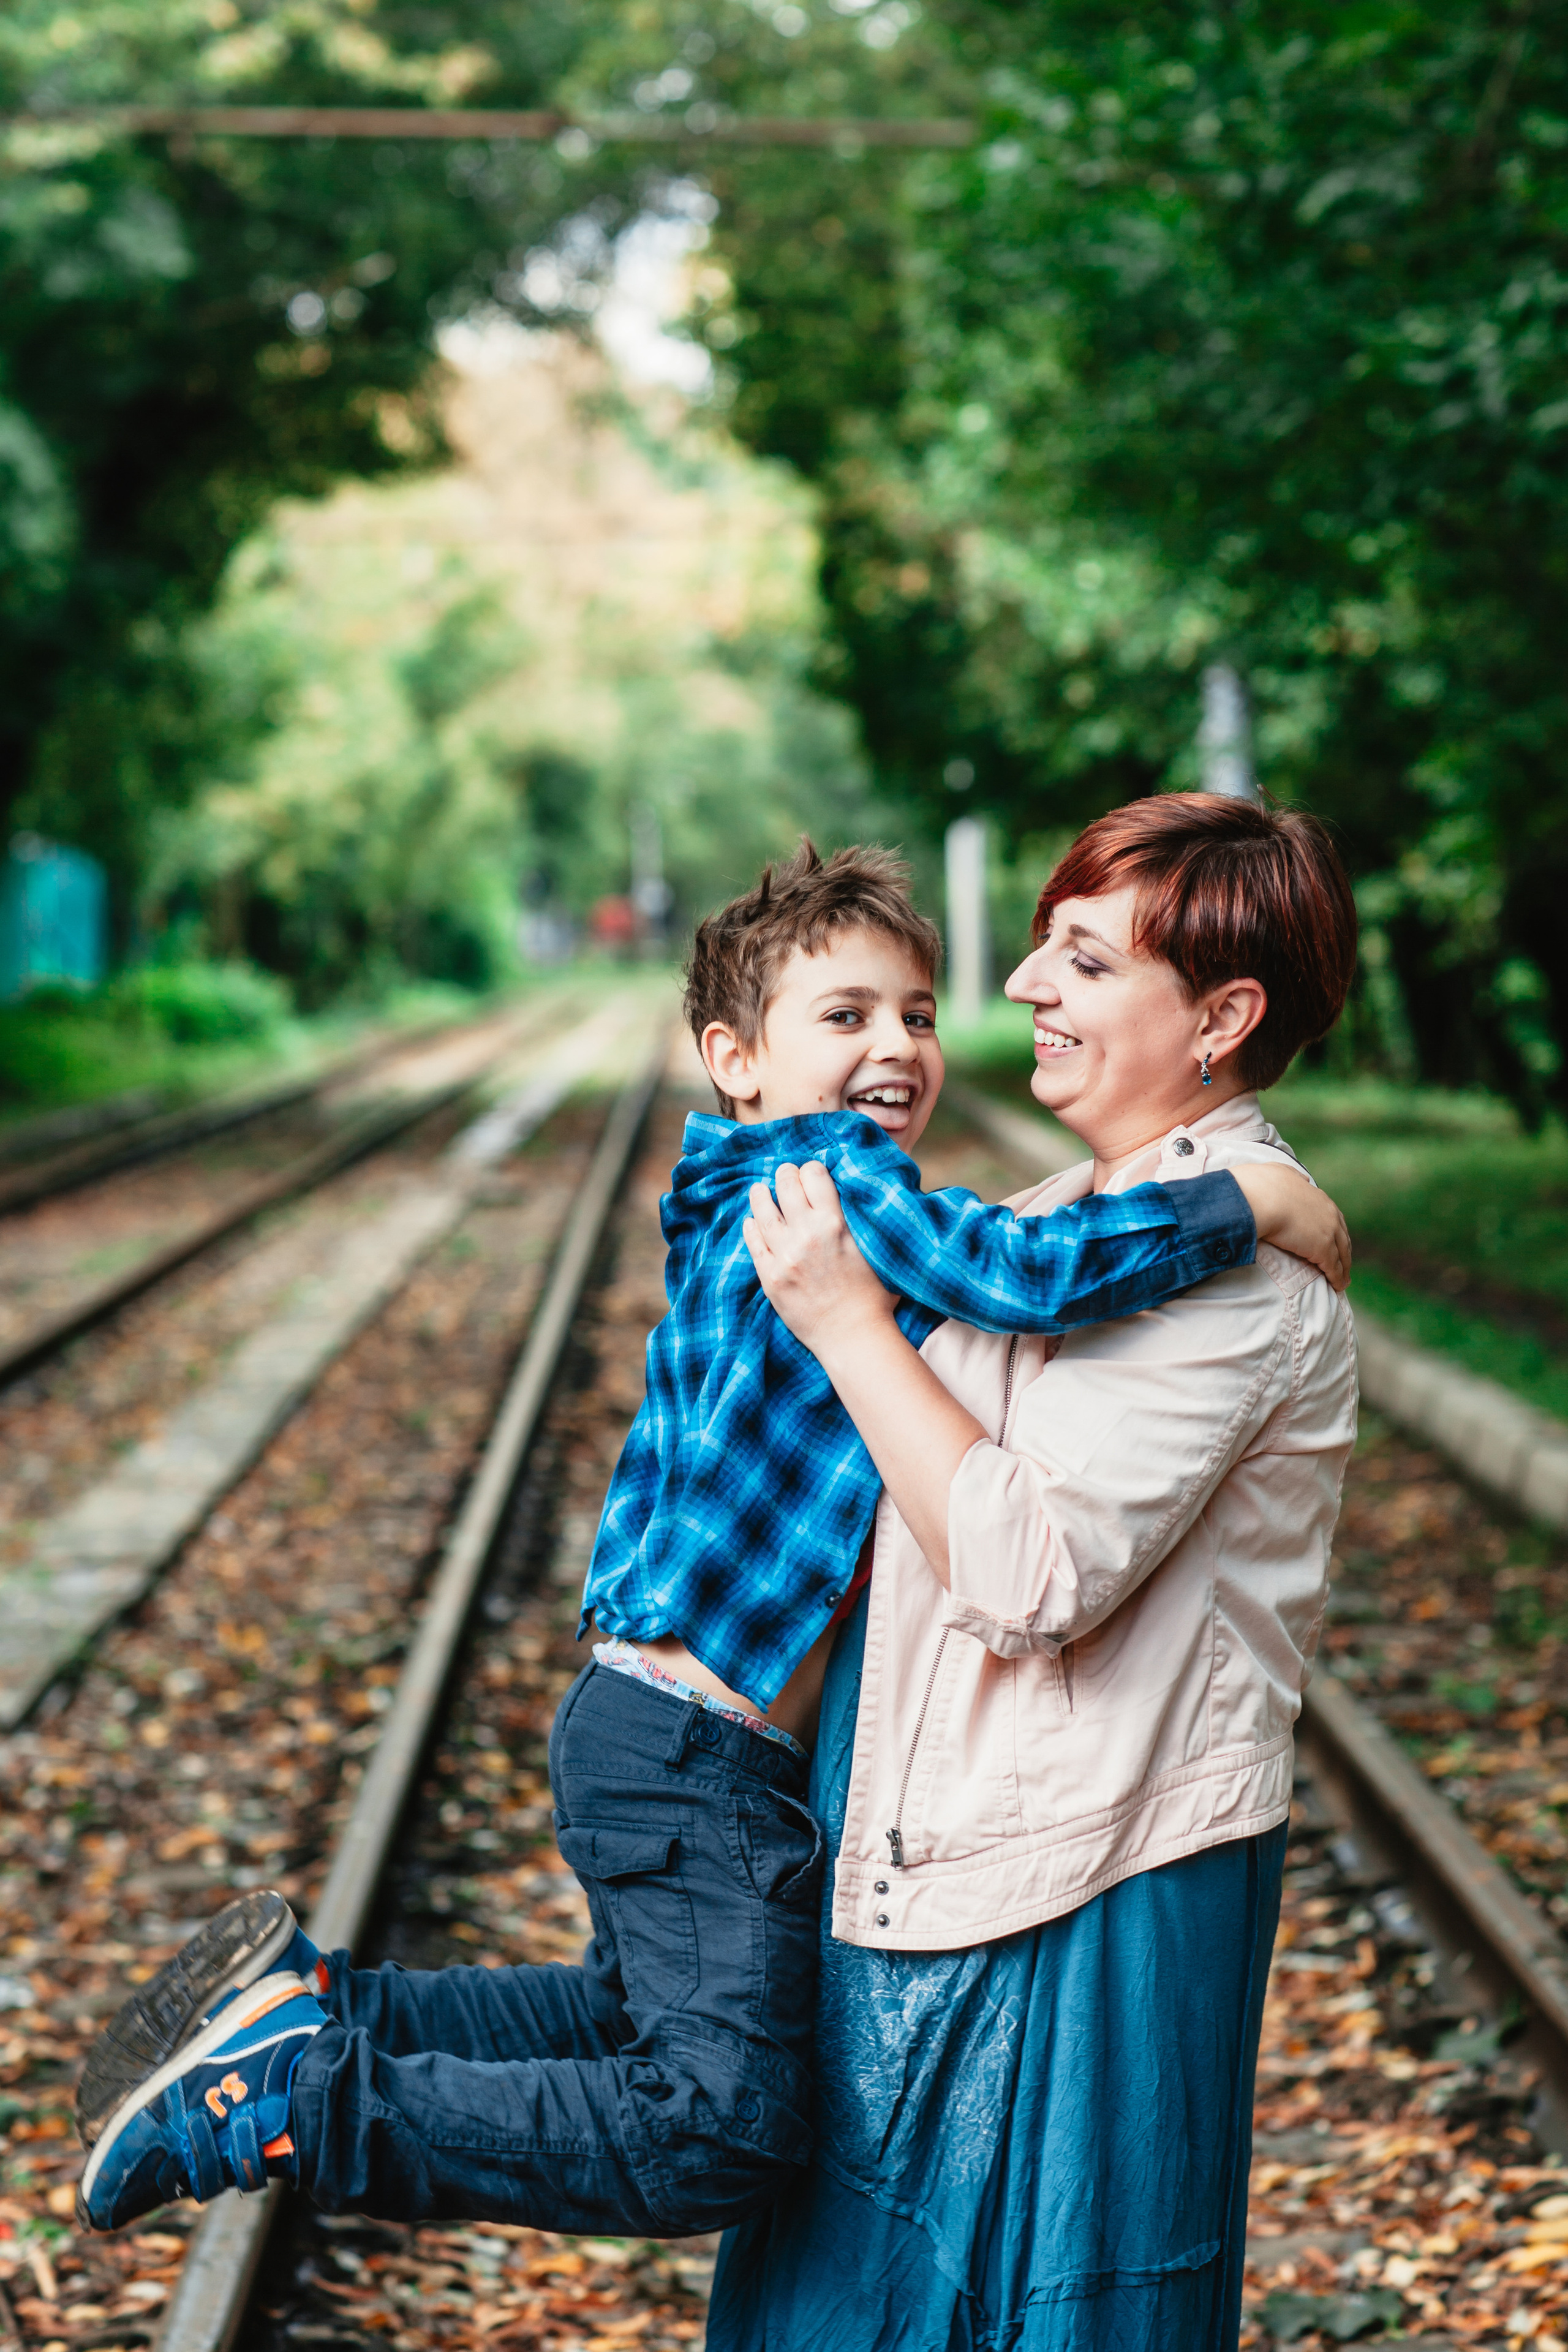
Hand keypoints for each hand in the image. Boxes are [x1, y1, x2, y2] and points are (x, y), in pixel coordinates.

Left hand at [742, 1160, 898, 1357]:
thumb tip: (855, 1194)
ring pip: (763, 1210)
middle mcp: (806, 1234)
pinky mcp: (770, 1277)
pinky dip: (751, 1226)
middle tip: (785, 1175)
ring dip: (761, 1195)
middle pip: (785, 1185)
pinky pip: (753, 1242)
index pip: (814, 1174)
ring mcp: (784, 1255)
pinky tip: (751, 1221)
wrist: (854, 1336)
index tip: (811, 1174)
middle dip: (785, 1175)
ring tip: (760, 1190)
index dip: (812, 1169)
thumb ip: (862, 1219)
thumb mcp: (876, 1248)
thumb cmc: (875, 1295)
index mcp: (835, 1222)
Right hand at [1232, 1163, 1350, 1290]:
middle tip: (1344, 1263)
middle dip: (1344, 1251)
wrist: (1260, 1198)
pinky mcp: (1323, 1249)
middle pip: (1342, 1237)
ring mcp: (1328, 1232)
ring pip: (1341, 1254)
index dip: (1335, 1231)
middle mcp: (1329, 1214)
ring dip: (1344, 1268)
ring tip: (1343, 1280)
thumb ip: (1293, 1177)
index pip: (1333, 1218)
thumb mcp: (1281, 1173)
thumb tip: (1302, 1180)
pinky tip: (1338, 1286)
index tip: (1335, 1240)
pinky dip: (1338, 1278)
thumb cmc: (1261, 1185)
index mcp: (1319, 1197)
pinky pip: (1333, 1267)